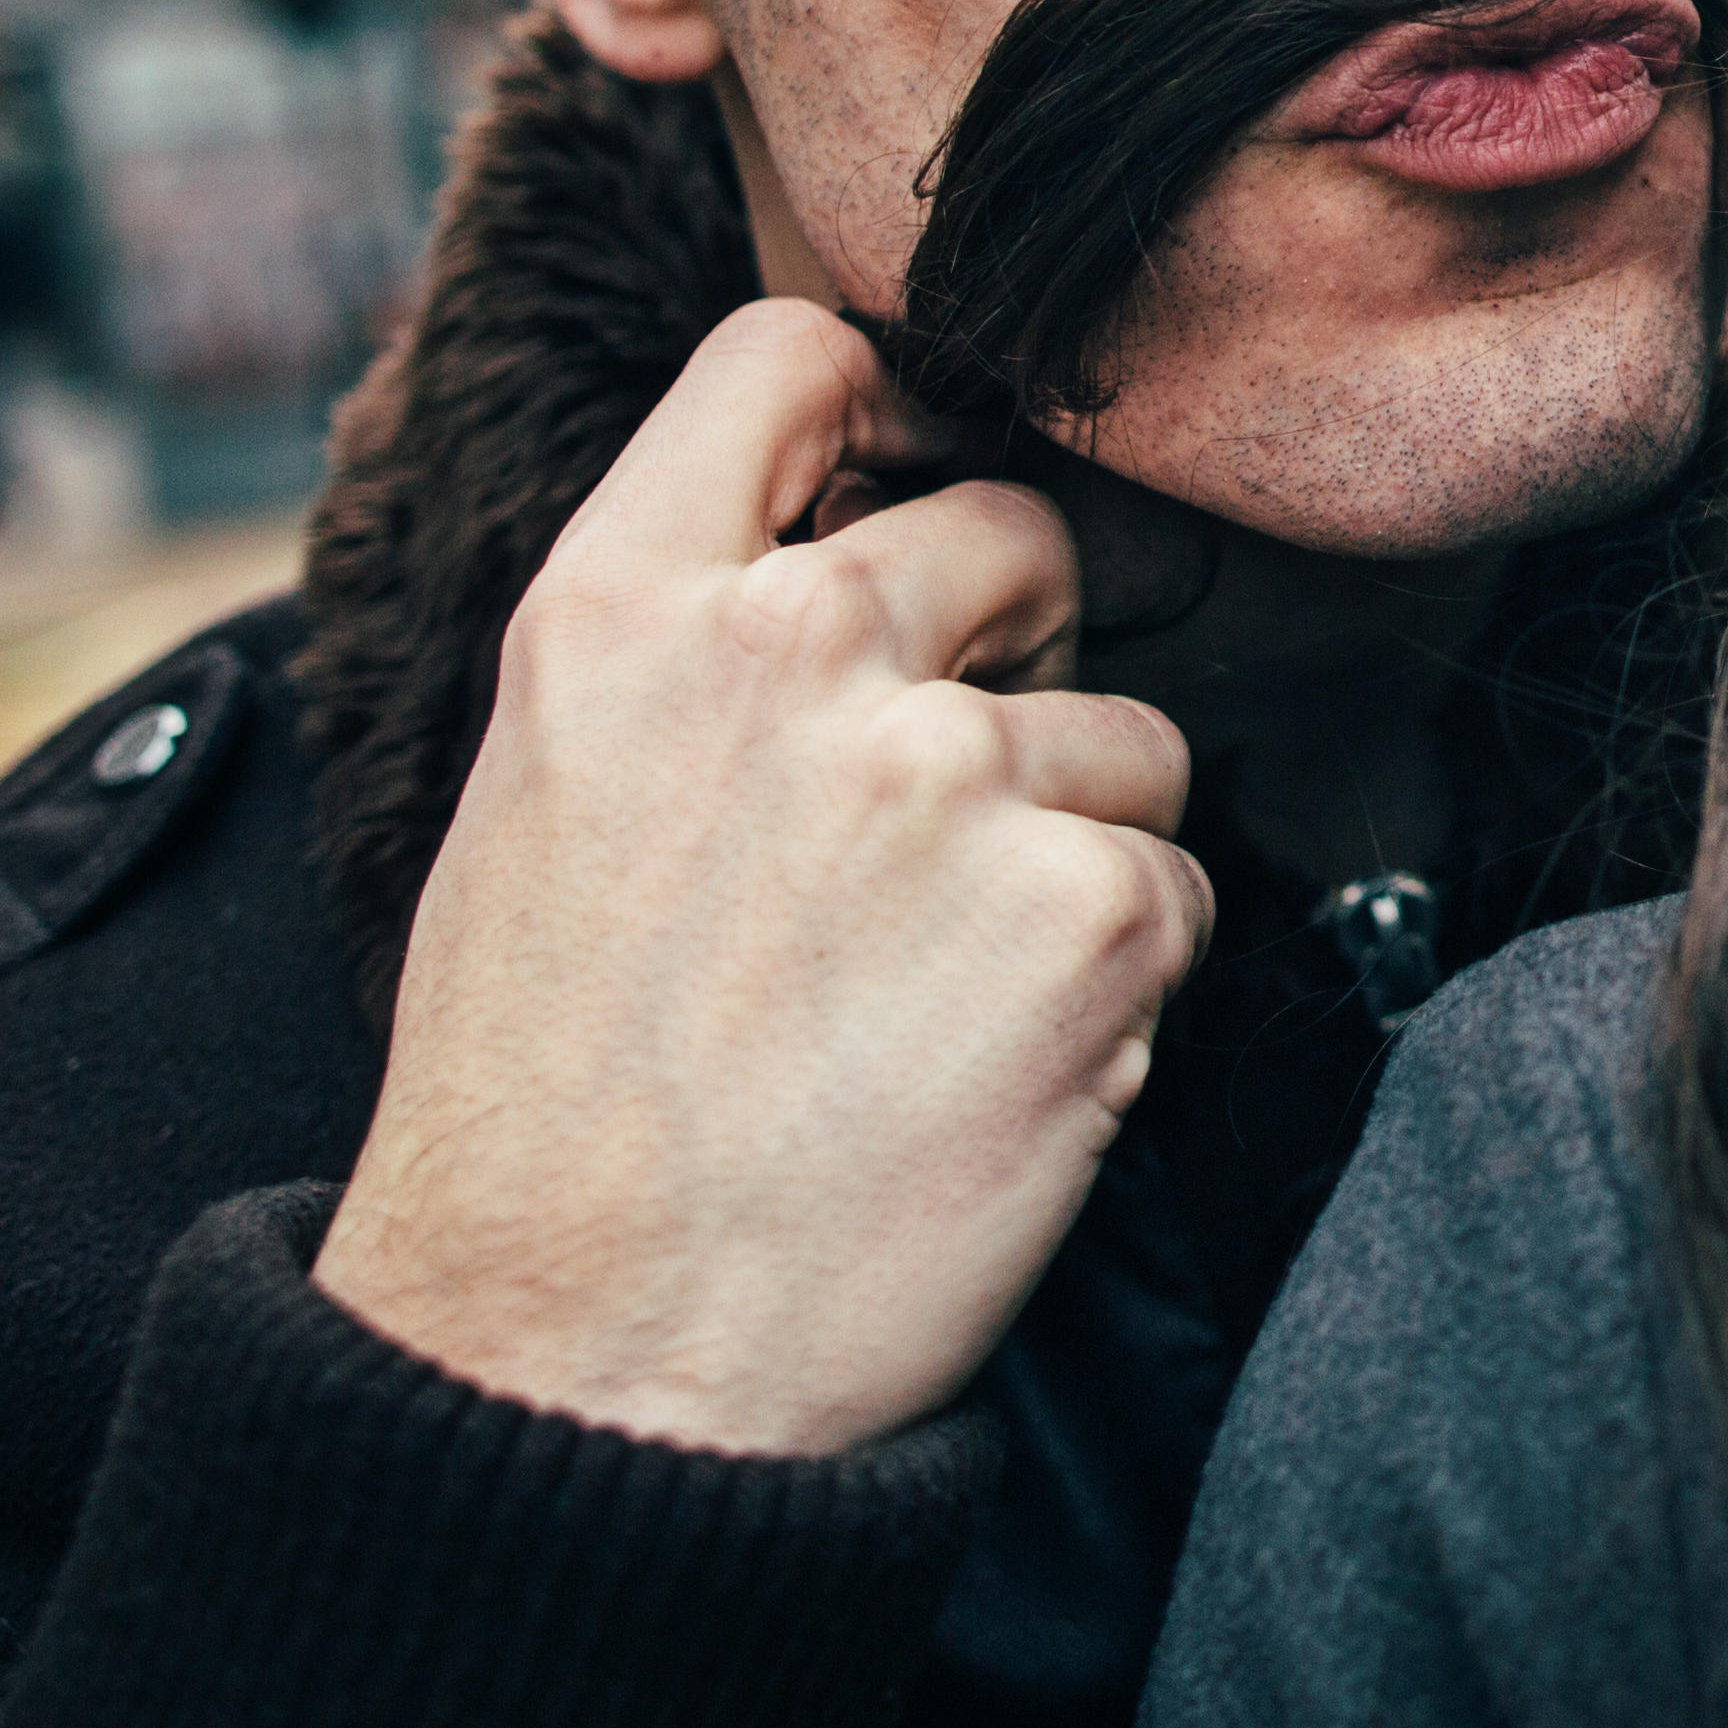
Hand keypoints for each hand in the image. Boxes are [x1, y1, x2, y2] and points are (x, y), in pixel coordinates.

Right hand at [313, 299, 1209, 1457]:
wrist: (574, 1368)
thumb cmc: (545, 1119)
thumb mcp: (547, 808)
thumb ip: (688, 653)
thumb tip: (849, 540)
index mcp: (620, 612)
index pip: (790, 358)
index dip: (883, 411)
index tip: (908, 484)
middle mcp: (789, 652)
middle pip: (1017, 531)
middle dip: (1018, 661)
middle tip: (938, 832)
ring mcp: (949, 774)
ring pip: (1124, 740)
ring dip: (1076, 856)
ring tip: (935, 1006)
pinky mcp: (1087, 911)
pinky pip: (1182, 891)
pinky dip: (1124, 988)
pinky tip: (997, 1079)